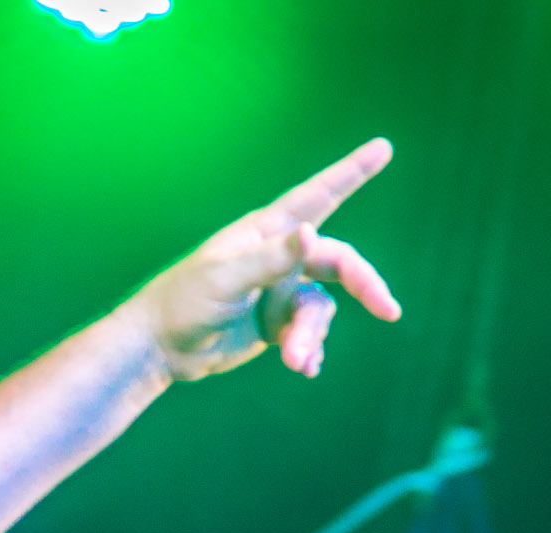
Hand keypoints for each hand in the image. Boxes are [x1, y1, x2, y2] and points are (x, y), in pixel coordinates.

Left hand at [124, 137, 401, 381]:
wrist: (161, 347)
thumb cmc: (184, 302)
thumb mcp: (226, 279)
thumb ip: (271, 259)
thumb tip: (311, 233)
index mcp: (266, 232)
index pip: (317, 197)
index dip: (352, 172)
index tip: (383, 147)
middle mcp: (280, 257)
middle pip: (340, 262)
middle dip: (364, 285)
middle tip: (389, 310)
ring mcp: (280, 290)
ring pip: (321, 309)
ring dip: (312, 336)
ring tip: (294, 361)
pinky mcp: (277, 322)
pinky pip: (309, 334)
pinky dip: (308, 350)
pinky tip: (303, 366)